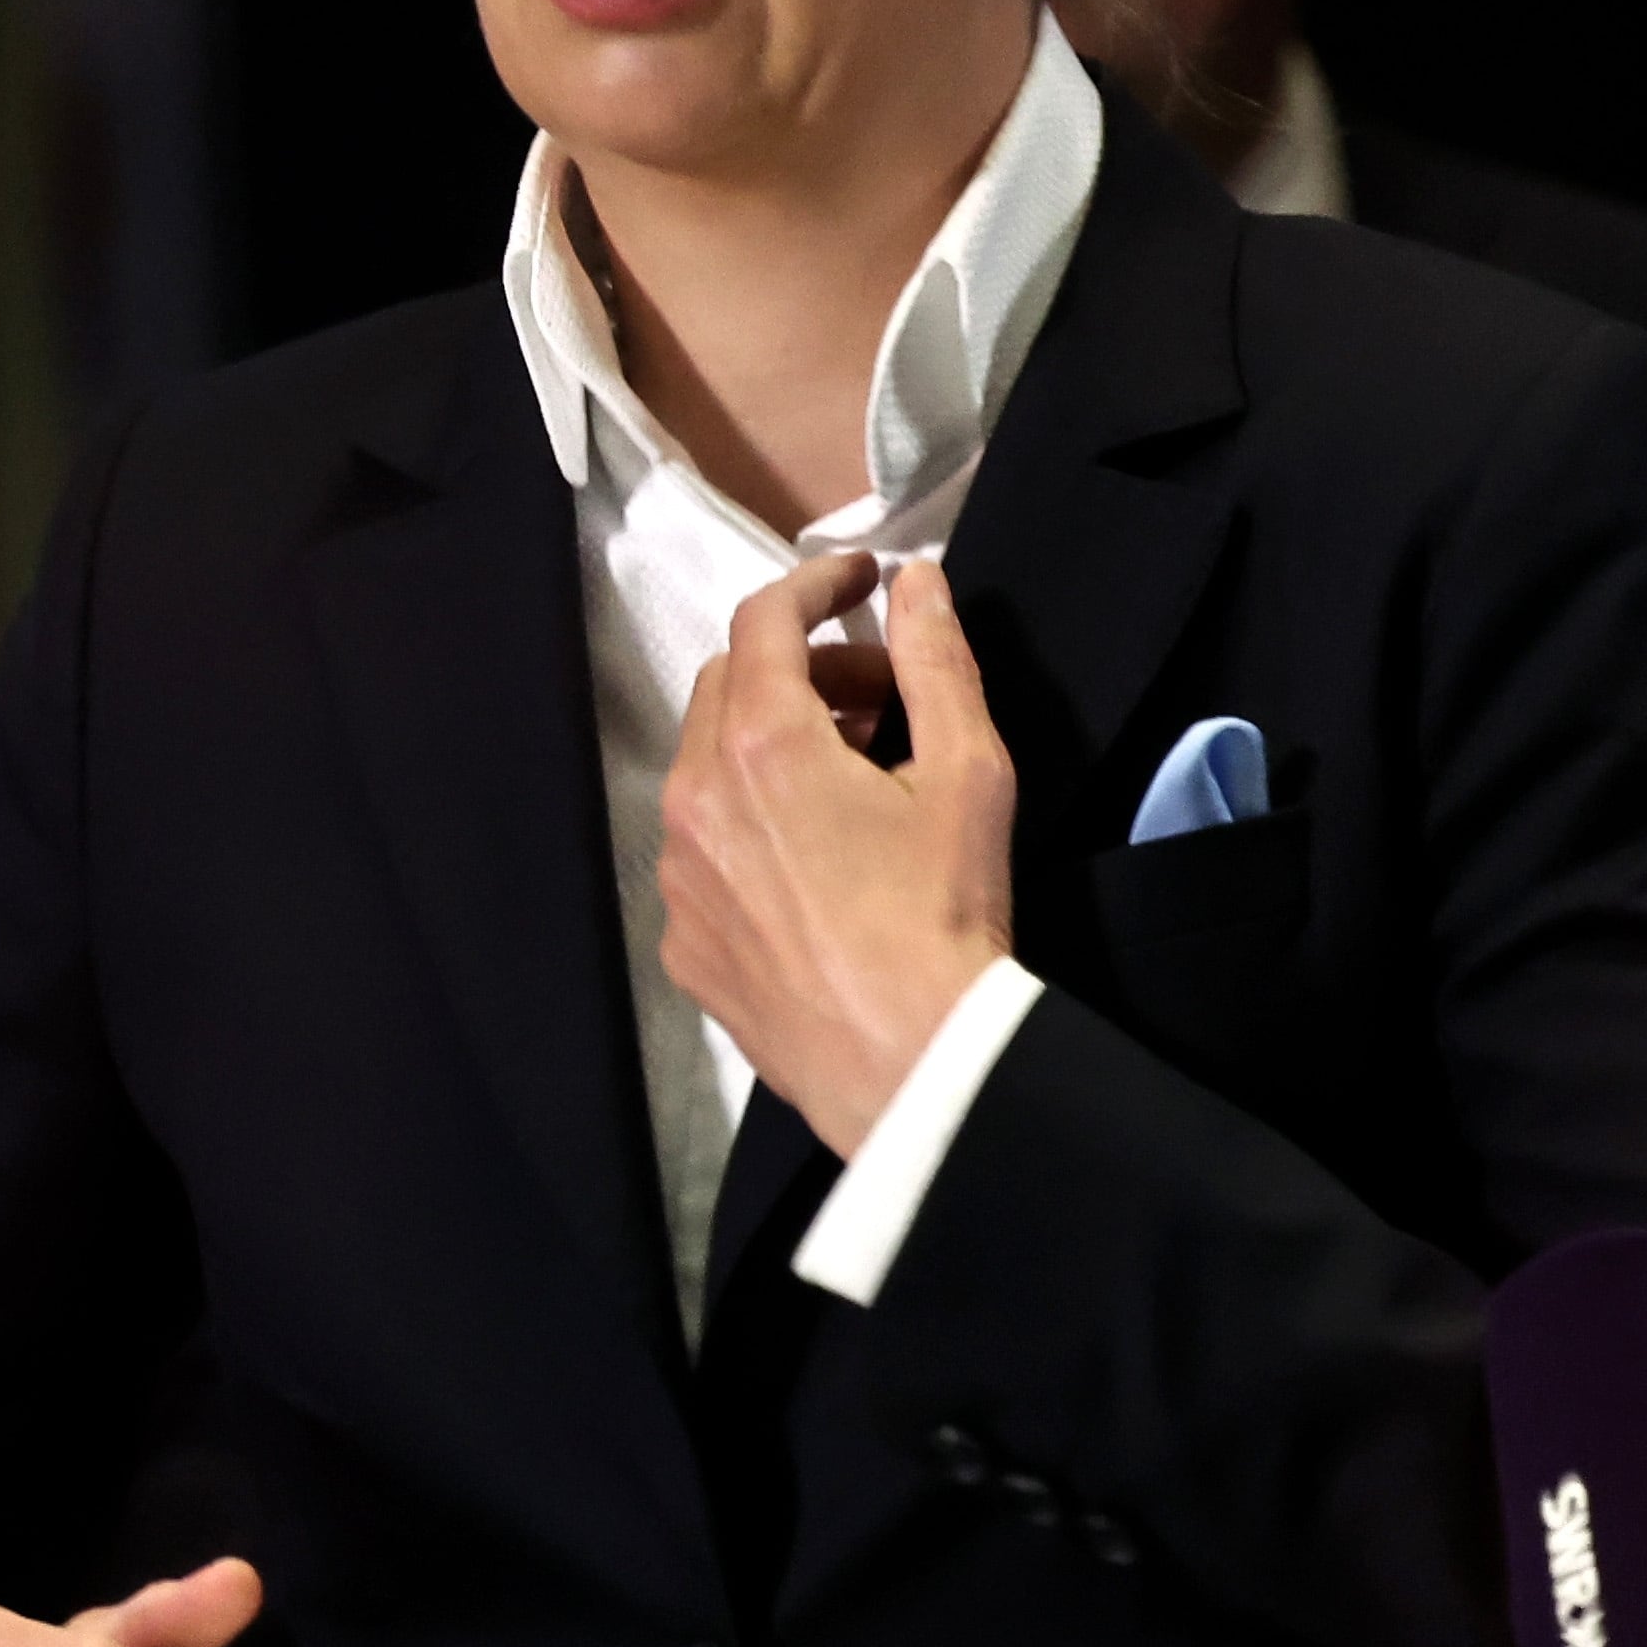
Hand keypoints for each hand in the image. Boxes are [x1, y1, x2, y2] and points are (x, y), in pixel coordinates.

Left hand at [659, 554, 1015, 1157]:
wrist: (911, 1065)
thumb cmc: (945, 914)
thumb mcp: (968, 772)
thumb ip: (937, 660)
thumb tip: (918, 582)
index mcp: (760, 746)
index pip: (763, 620)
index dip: (815, 584)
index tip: (862, 581)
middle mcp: (694, 801)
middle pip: (728, 687)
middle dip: (801, 669)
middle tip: (880, 698)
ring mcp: (678, 878)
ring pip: (706, 770)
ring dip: (770, 748)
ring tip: (855, 782)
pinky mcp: (682, 943)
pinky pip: (702, 852)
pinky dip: (751, 828)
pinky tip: (817, 866)